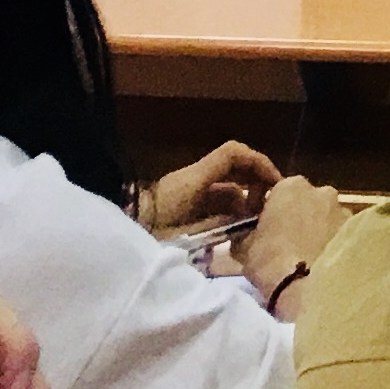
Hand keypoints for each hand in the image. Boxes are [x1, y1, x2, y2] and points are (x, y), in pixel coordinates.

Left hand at [138, 142, 279, 234]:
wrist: (115, 235)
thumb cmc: (151, 232)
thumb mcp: (187, 233)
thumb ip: (220, 225)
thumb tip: (248, 221)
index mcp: (196, 178)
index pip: (235, 154)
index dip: (259, 163)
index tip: (274, 183)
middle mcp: (194, 177)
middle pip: (235, 167)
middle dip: (255, 183)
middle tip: (267, 207)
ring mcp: (186, 188)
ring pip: (225, 184)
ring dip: (242, 199)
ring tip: (251, 223)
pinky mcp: (180, 202)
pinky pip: (212, 197)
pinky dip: (227, 207)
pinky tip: (232, 227)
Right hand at [240, 177, 346, 303]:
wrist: (308, 286)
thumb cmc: (270, 260)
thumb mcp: (243, 247)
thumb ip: (246, 232)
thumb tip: (248, 233)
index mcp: (291, 186)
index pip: (278, 192)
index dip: (271, 210)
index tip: (265, 228)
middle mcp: (322, 190)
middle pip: (306, 201)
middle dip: (297, 216)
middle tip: (286, 242)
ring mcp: (343, 208)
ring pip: (326, 215)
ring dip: (318, 228)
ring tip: (307, 254)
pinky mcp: (358, 228)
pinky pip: (340, 231)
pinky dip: (333, 240)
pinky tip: (324, 259)